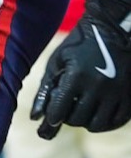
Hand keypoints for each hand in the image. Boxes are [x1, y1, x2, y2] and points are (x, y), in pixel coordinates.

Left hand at [32, 0, 130, 137]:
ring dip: (85, 121)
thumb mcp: (58, 61)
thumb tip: (35, 118)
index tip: (51, 119)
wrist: (111, 32)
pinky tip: (96, 112)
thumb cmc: (78, 46)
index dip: (53, 117)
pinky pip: (115, 123)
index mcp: (77, 76)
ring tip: (80, 109)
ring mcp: (115, 95)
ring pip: (96, 125)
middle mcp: (98, 87)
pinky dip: (103, 123)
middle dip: (68, 117)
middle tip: (66, 108)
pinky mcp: (128, 99)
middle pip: (78, 119)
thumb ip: (46, 89)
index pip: (61, 108)